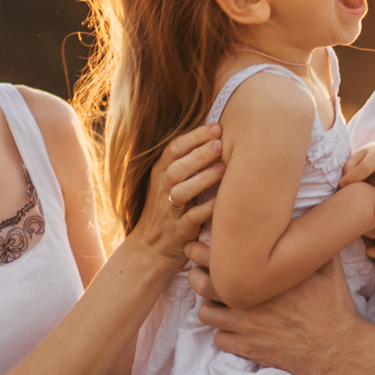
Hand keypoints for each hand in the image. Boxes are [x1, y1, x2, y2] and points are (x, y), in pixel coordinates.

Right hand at [128, 125, 223, 262]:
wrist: (151, 247)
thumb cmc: (168, 207)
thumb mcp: (169, 181)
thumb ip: (187, 159)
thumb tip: (218, 133)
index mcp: (160, 172)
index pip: (174, 148)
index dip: (195, 137)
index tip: (216, 127)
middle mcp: (162, 188)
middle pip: (177, 167)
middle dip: (198, 154)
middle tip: (220, 144)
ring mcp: (169, 210)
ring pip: (182, 191)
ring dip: (203, 179)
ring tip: (223, 169)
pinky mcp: (179, 230)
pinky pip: (194, 217)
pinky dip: (209, 208)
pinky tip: (223, 199)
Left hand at [197, 257, 360, 374]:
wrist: (338, 348)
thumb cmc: (333, 306)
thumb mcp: (328, 268)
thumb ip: (312, 243)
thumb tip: (308, 218)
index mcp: (265, 274)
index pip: (219, 256)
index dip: (203, 251)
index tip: (200, 248)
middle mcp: (250, 298)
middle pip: (201, 283)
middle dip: (195, 276)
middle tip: (199, 274)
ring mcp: (246, 325)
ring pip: (205, 314)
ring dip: (209, 308)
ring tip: (219, 305)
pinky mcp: (248, 348)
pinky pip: (218, 340)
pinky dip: (223, 335)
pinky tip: (234, 330)